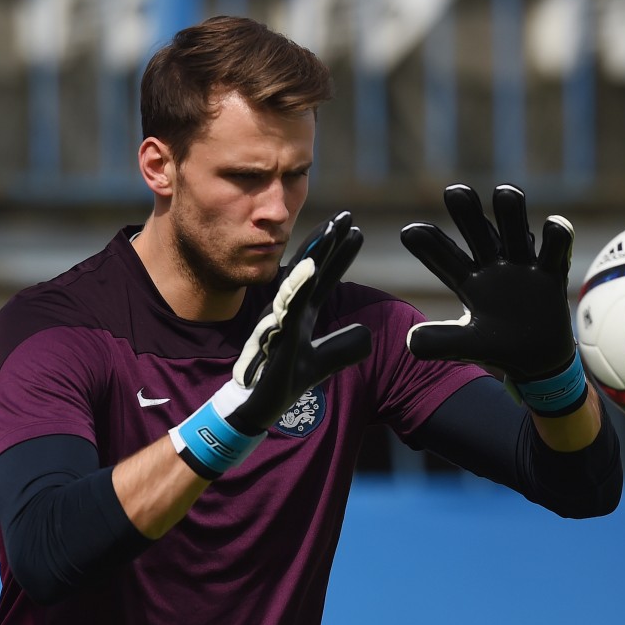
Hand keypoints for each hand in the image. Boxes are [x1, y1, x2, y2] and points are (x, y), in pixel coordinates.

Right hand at [170, 212, 371, 477]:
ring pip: (301, 281)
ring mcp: (282, 320)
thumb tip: (368, 335)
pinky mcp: (276, 336)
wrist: (256, 407)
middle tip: (347, 216)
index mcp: (303, 312)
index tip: (356, 231)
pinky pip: (289, 307)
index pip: (325, 277)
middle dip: (330, 243)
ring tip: (332, 231)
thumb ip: (342, 346)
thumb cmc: (284, 380)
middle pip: (314, 269)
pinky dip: (300, 286)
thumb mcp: (322, 362)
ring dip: (316, 255)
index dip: (339, 255)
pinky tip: (313, 268)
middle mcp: (291, 310)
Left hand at [400, 183, 586, 415]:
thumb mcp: (468, 346)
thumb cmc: (498, 347)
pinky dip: (557, 235)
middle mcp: (493, 266)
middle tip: (455, 192)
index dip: (430, 247)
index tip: (409, 232)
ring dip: (510, 213)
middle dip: (468, 213)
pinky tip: (553, 225)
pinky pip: (556, 250)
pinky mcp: (551, 273)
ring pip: (515, 232)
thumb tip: (410, 341)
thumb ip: (442, 343)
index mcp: (468, 282)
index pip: (445, 260)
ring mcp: (523, 266)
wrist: (537, 358)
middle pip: (478, 234)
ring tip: (504, 193)